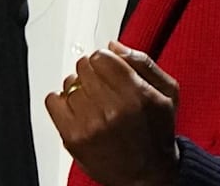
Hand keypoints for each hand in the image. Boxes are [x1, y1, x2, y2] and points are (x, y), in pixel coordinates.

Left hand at [44, 41, 179, 185]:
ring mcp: (90, 123)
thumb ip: (142, 62)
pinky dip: (61, 101)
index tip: (108, 68)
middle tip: (102, 86)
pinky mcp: (73, 137)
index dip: (105, 60)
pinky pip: (53, 101)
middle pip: (84, 66)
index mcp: (136, 94)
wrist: (148, 175)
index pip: (102, 56)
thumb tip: (113, 46)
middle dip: (92, 72)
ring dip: (79, 88)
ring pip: (69, 82)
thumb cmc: (157, 133)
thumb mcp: (167, 93)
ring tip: (93, 101)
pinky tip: (77, 109)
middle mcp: (112, 108)